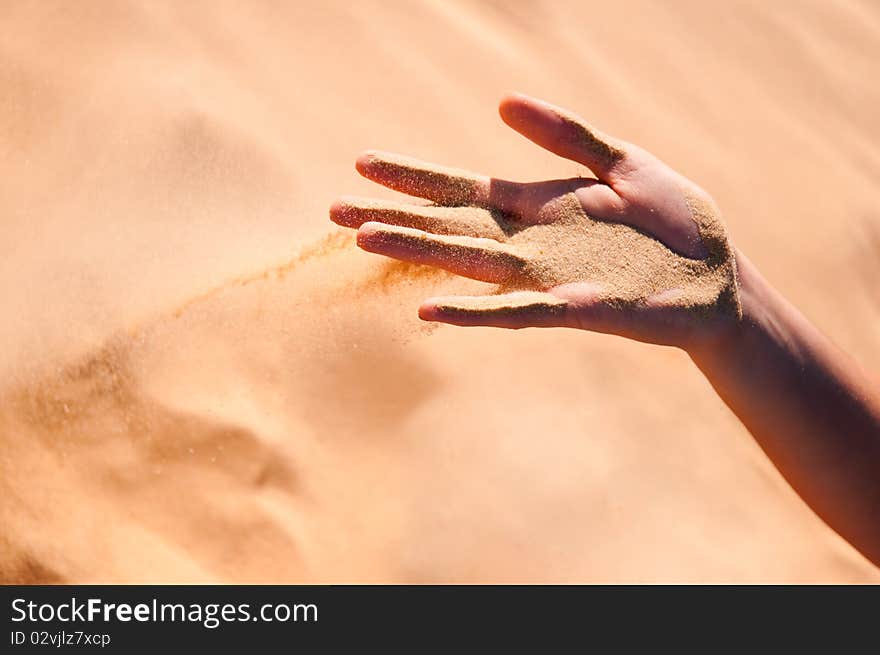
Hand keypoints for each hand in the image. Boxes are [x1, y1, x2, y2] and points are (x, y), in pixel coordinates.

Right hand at [330, 93, 739, 348]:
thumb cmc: (674, 220)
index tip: (363, 162)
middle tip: (332, 210)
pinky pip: (513, 312)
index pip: (462, 188)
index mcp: (537, 204)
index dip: (414, 176)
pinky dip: (471, 312)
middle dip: (392, 216)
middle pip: (447, 226)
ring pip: (467, 263)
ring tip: (362, 241)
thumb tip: (500, 104)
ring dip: (416, 253)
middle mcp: (530, 242)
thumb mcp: (621, 160)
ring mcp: (547, 277)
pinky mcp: (573, 309)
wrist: (719, 277)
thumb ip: (564, 134)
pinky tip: (428, 310)